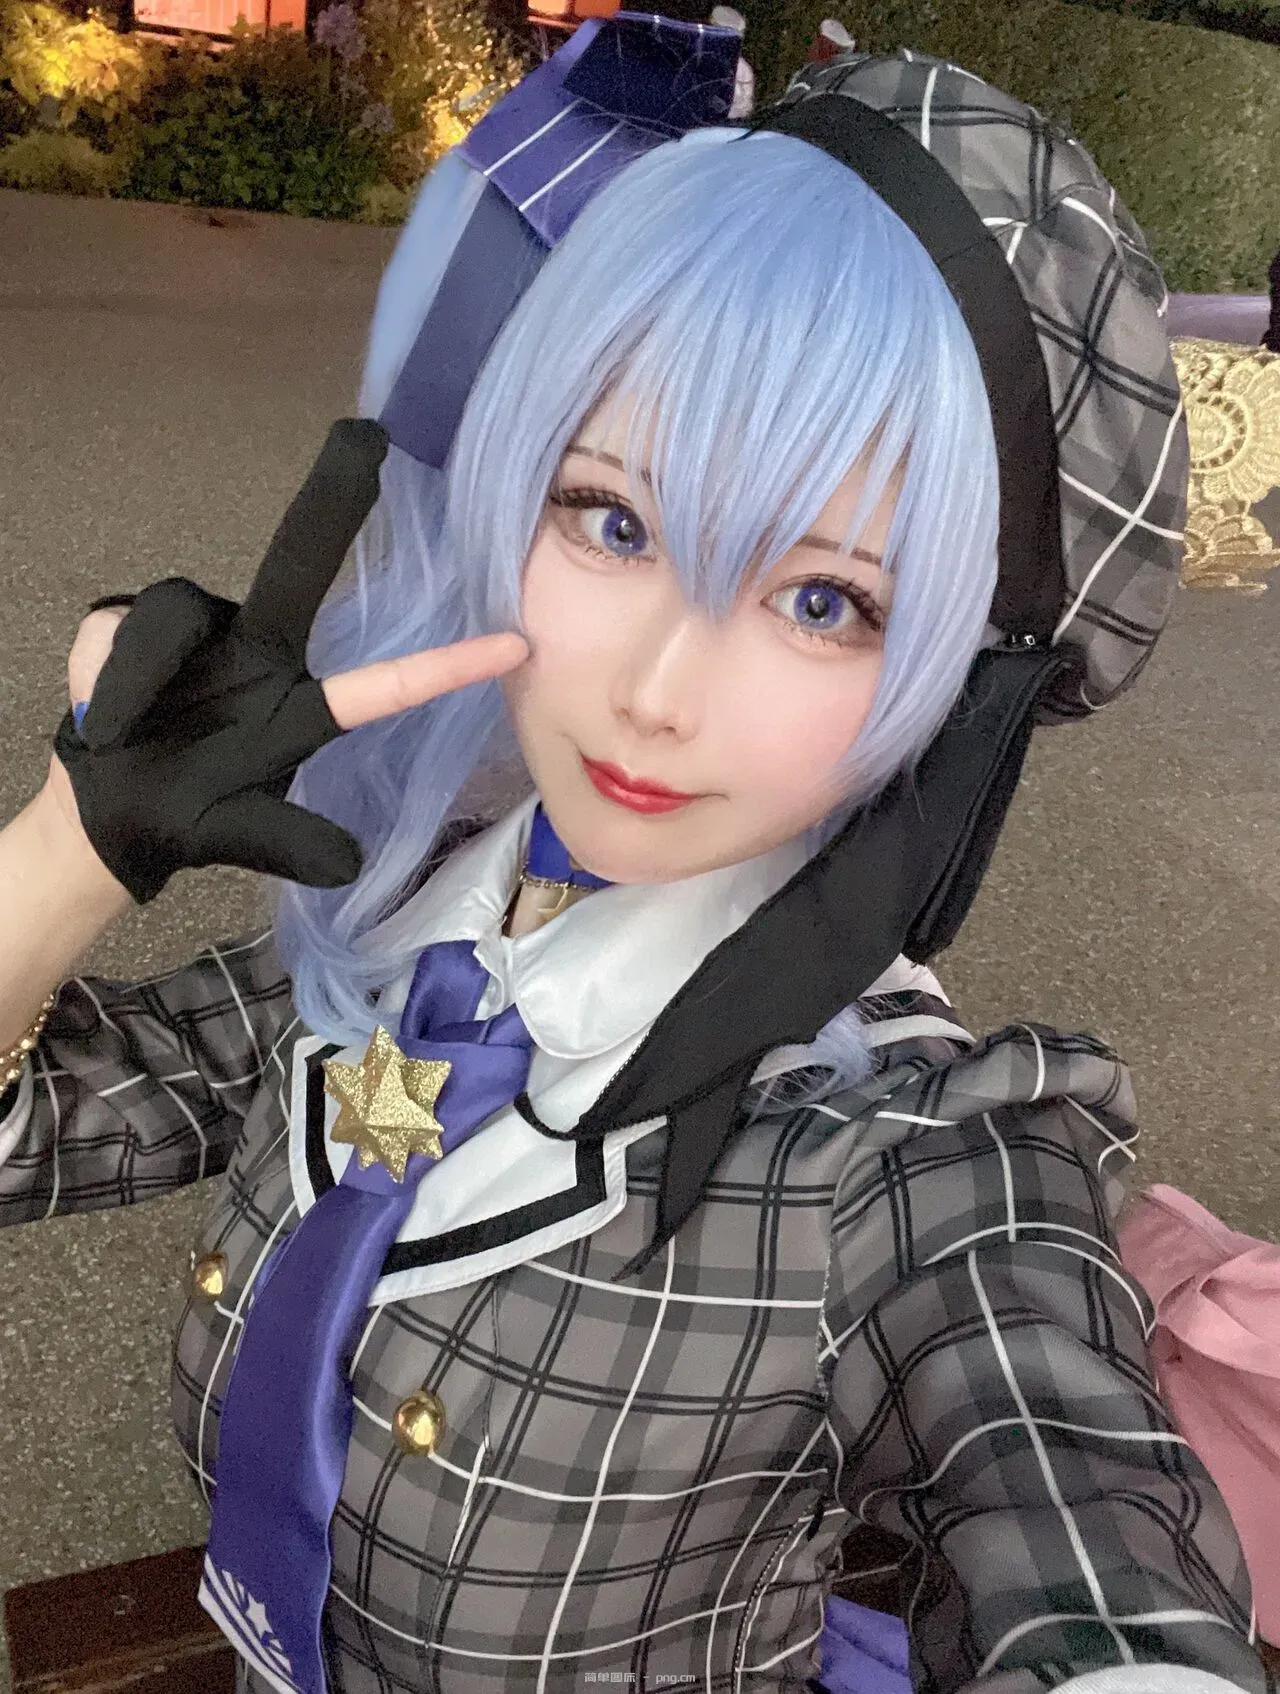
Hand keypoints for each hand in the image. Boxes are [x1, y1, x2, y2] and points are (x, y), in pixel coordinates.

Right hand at [51, 420, 527, 902]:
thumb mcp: (243, 835)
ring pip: (176, 617)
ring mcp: (196, 628)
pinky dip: (110, 679)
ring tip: (120, 731)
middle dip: (332, 496)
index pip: (384, 684)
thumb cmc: (190, 815)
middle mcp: (259, 645)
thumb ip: (291, 843)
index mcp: (301, 704)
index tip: (513, 646)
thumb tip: (348, 865)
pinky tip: (102, 717)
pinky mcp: (128, 621)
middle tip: (364, 436)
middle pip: (298, 559)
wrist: (106, 812)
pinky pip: (124, 634)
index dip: (445, 666)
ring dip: (141, 675)